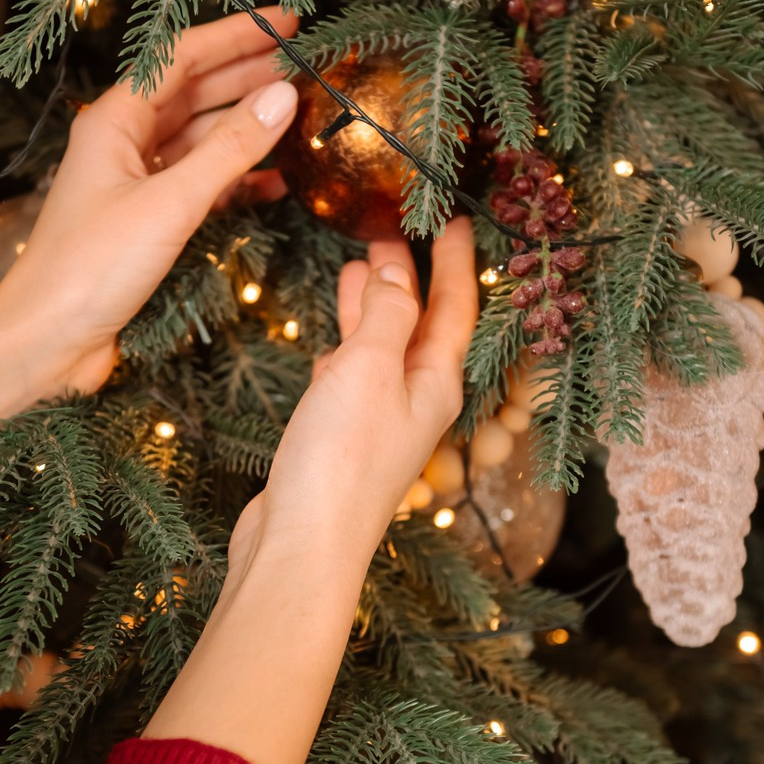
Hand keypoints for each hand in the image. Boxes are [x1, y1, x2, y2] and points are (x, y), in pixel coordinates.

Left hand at [0, 8, 299, 400]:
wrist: (47, 340)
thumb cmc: (89, 268)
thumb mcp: (168, 204)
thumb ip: (230, 150)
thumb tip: (283, 97)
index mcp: (114, 121)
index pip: (182, 57)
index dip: (237, 35)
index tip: (289, 21)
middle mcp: (123, 144)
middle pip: (194, 93)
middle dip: (247, 76)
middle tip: (304, 64)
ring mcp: (134, 183)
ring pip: (200, 139)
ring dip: (246, 127)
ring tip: (299, 115)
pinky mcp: (146, 222)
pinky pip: (200, 185)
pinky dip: (237, 179)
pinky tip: (275, 179)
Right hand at [231, 218, 478, 580]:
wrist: (303, 545)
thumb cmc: (341, 460)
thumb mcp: (368, 368)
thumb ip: (385, 314)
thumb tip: (397, 273)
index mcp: (437, 382)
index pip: (456, 307)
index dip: (457, 260)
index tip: (460, 218)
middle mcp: (416, 401)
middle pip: (420, 325)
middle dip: (410, 277)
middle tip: (394, 229)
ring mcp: (379, 422)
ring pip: (383, 349)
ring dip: (373, 307)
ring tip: (358, 266)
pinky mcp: (343, 440)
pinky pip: (353, 378)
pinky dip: (345, 348)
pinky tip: (331, 339)